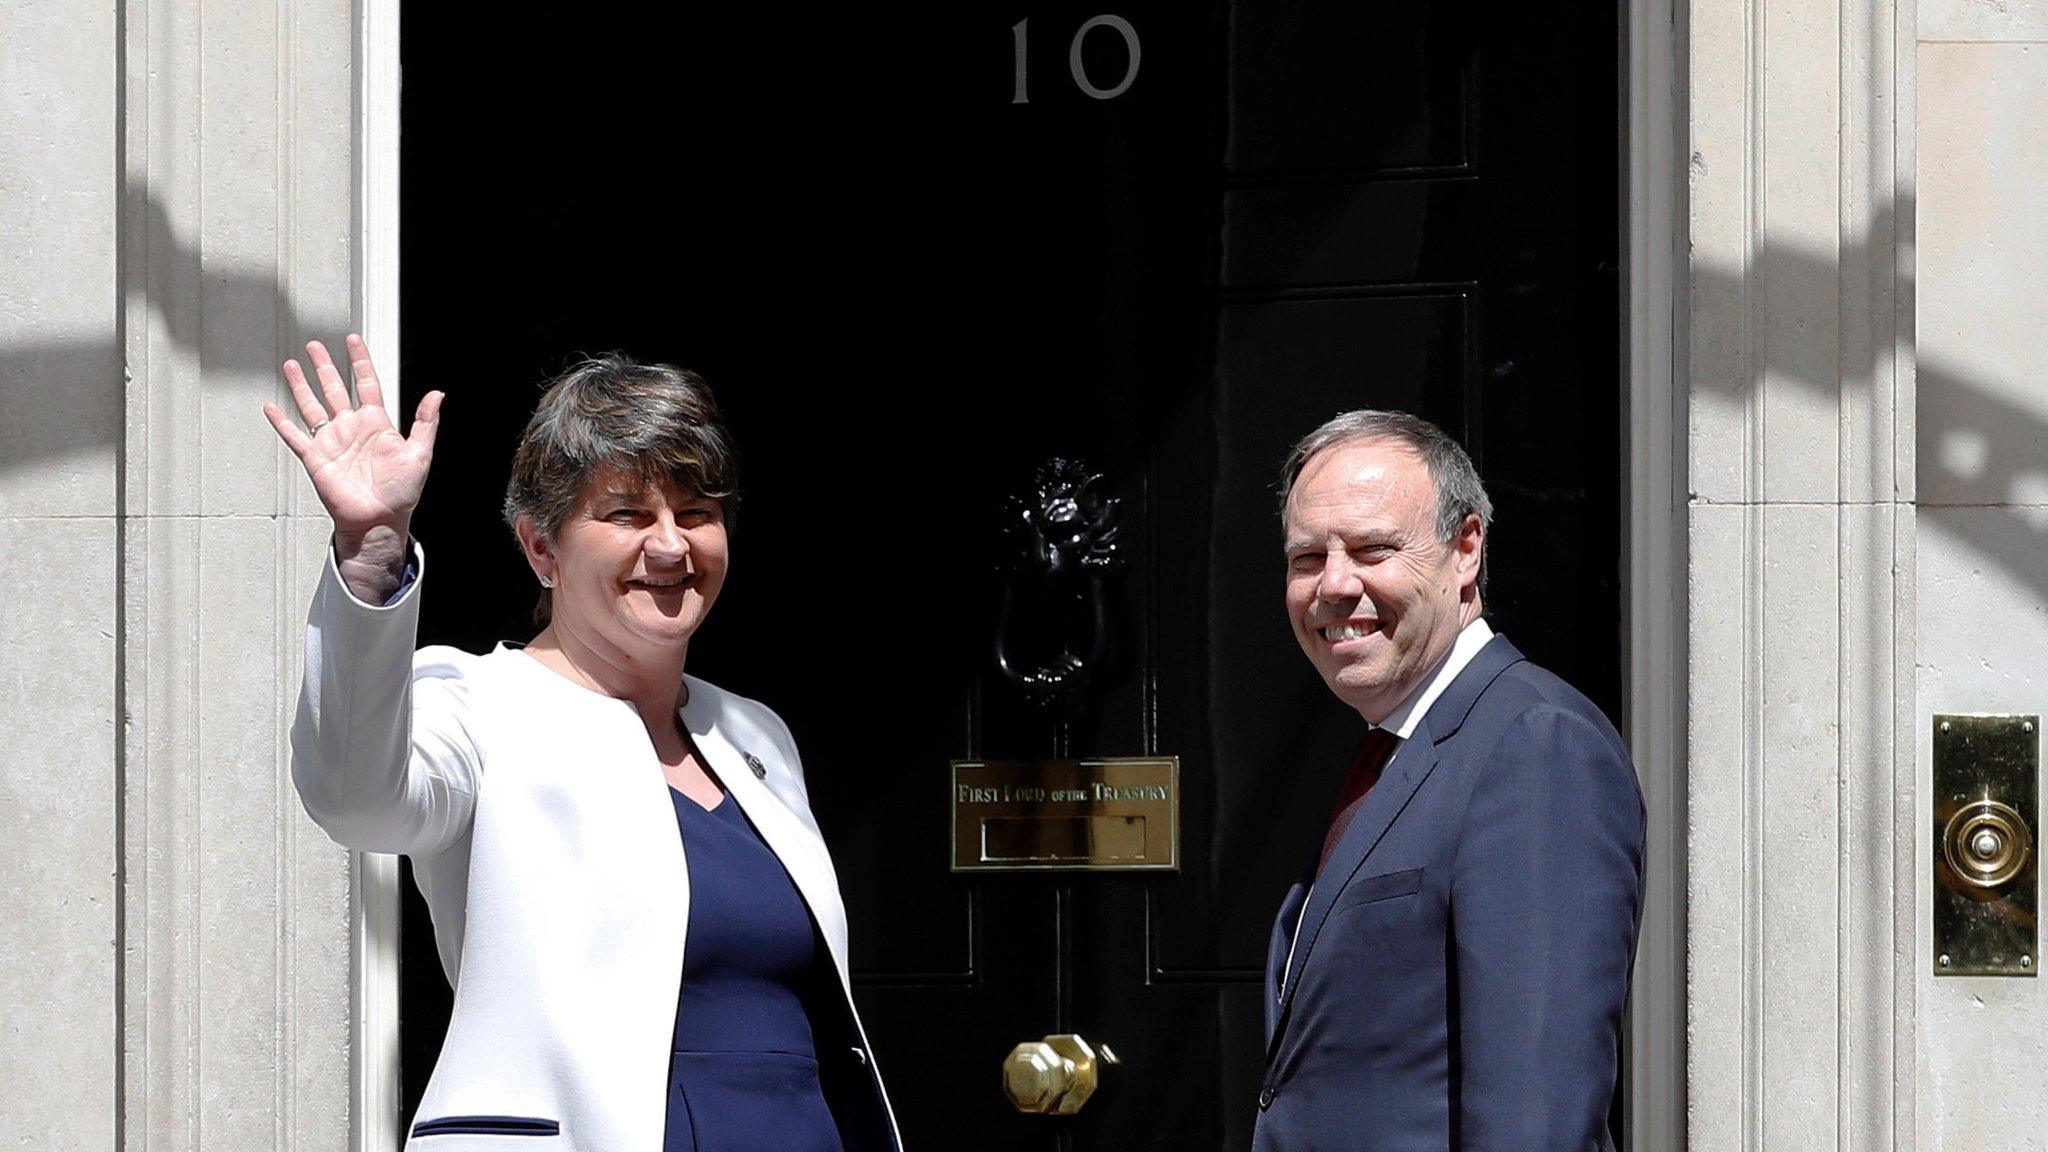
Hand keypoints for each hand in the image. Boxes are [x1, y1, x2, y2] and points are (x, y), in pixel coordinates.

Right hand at [265, 334, 443, 595]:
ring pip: (312, 406)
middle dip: (325, 366)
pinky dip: (282, 423)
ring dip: (301, 385)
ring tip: (292, 365)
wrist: (379, 520)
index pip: (366, 384)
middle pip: (334, 388)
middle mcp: (351, 429)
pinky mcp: (316, 458)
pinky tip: (271, 407)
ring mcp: (332, 442)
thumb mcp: (420, 454)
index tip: (353, 341)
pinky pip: (295, 436)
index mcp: (376, 424)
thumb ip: (426, 422)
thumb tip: (437, 394)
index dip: (360, 362)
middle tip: (315, 345)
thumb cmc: (401, 493)